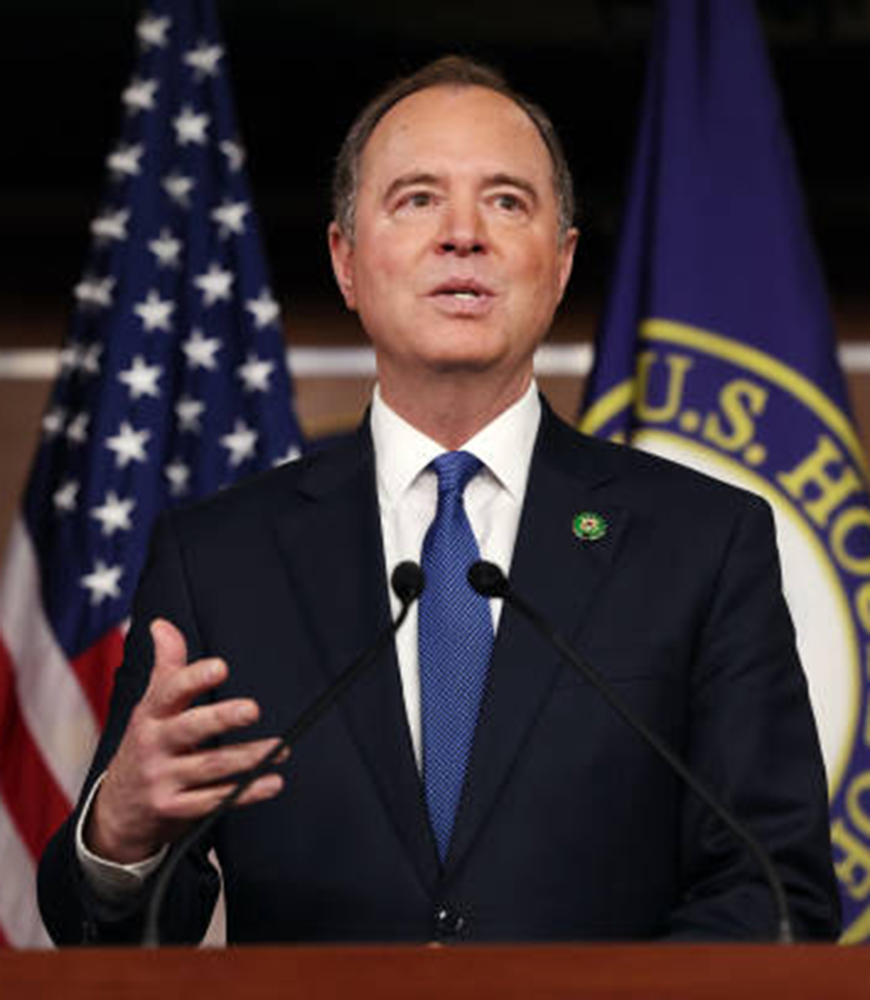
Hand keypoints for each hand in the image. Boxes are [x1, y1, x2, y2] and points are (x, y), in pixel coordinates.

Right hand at [86, 619, 285, 863]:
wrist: (116, 811)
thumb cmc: (146, 745)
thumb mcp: (150, 707)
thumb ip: (166, 667)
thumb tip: (162, 624)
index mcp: (150, 715)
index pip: (169, 691)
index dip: (194, 678)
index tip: (221, 666)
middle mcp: (153, 745)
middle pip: (189, 729)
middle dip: (221, 718)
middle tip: (253, 709)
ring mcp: (161, 779)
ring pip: (209, 767)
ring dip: (248, 758)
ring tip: (281, 749)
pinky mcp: (173, 810)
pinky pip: (213, 801)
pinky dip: (245, 793)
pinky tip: (271, 782)